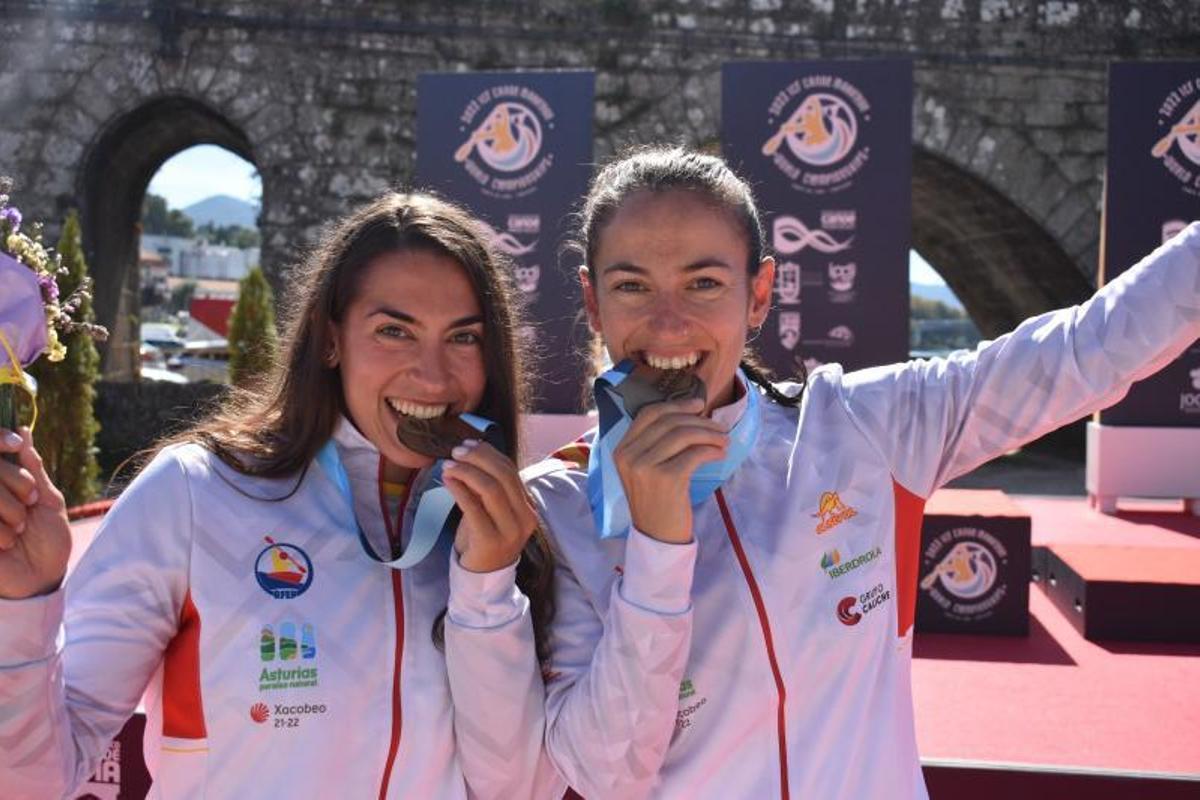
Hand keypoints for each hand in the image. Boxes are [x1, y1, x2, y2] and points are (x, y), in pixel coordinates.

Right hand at [0, 427, 70, 599]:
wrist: (41, 577)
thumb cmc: (47, 539)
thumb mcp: (48, 500)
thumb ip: (32, 468)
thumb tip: (22, 432)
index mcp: (1, 485)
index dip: (0, 441)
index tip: (14, 441)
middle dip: (17, 484)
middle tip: (31, 504)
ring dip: (10, 511)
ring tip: (19, 530)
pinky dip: (0, 531)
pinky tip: (7, 544)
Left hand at [445, 440, 538, 573]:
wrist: (482, 577)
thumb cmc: (485, 538)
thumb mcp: (491, 511)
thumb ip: (487, 488)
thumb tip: (470, 454)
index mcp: (528, 507)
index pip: (511, 471)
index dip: (489, 453)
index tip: (469, 443)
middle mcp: (524, 518)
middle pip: (503, 476)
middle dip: (478, 458)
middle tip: (456, 451)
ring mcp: (509, 531)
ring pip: (491, 489)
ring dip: (467, 472)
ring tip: (449, 465)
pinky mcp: (490, 541)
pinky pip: (474, 508)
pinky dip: (459, 489)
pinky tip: (448, 480)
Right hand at [613, 397, 728, 543]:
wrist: (657, 537)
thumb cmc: (657, 501)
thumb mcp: (645, 469)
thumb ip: (655, 444)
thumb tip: (690, 414)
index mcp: (621, 449)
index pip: (649, 414)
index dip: (676, 404)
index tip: (698, 404)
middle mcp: (629, 456)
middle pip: (669, 421)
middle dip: (699, 420)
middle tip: (719, 427)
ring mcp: (645, 467)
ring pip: (683, 435)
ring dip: (709, 434)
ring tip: (723, 440)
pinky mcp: (666, 479)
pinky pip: (694, 454)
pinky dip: (711, 450)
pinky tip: (720, 454)